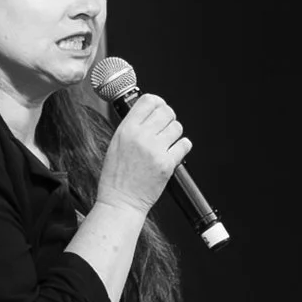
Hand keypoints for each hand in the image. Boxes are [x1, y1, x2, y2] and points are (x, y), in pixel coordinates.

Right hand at [94, 93, 190, 215]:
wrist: (121, 201)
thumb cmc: (116, 176)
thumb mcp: (116, 144)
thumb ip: (132, 126)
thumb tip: (150, 113)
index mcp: (126, 129)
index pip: (149, 100)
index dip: (157, 103)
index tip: (159, 108)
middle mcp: (141, 137)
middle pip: (166, 111)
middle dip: (168, 118)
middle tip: (165, 127)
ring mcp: (155, 150)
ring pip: (177, 127)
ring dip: (174, 133)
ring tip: (166, 142)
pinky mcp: (167, 164)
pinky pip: (185, 144)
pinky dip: (182, 147)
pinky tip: (173, 152)